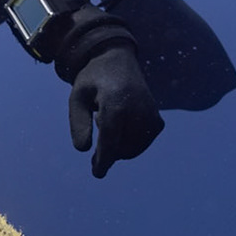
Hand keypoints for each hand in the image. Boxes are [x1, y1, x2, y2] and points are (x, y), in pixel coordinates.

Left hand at [68, 45, 164, 177]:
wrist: (118, 61)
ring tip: (109, 116)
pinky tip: (121, 121)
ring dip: (116, 144)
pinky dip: (128, 142)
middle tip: (97, 120)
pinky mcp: (158, 122)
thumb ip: (78, 122)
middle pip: (120, 148)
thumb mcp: (77, 96)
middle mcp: (139, 110)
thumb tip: (84, 150)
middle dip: (105, 149)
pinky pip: (140, 144)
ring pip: (131, 150)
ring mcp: (152, 117)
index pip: (111, 139)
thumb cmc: (93, 80)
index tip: (97, 174)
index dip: (104, 159)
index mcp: (117, 102)